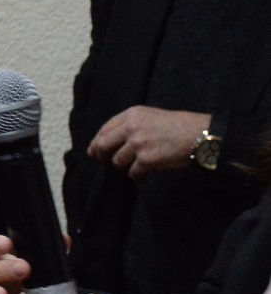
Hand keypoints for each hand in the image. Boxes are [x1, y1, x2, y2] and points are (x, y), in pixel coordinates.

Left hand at [87, 107, 209, 179]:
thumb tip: (109, 142)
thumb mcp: (152, 116)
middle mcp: (131, 127)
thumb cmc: (181, 126)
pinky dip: (136, 178)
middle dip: (100, 157)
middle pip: (102, 145)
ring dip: (122, 169)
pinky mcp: (146, 160)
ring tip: (131, 172)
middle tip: (105, 164)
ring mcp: (137, 144)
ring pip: (116, 162)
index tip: (93, 151)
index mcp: (132, 114)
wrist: (202, 136)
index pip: (104, 129)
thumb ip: (131, 125)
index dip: (96, 142)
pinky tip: (142, 179)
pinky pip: (133, 173)